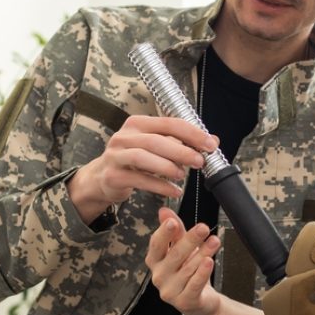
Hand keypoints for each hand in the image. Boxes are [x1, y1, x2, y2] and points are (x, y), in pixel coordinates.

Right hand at [68, 115, 217, 220]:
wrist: (101, 178)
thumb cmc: (132, 160)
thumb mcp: (154, 146)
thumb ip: (181, 142)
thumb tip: (213, 140)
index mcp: (137, 123)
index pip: (168, 123)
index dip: (191, 133)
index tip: (210, 144)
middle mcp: (124, 136)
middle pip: (156, 140)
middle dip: (181, 150)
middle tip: (200, 161)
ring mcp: (116, 156)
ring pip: (144, 157)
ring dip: (168, 166)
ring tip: (183, 175)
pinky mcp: (113, 176)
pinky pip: (139, 180)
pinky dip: (160, 186)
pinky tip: (174, 191)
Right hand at [145, 207, 222, 314]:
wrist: (200, 300)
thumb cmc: (188, 271)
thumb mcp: (181, 248)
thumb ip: (175, 231)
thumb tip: (164, 211)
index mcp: (155, 261)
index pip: (156, 244)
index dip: (164, 233)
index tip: (173, 222)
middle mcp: (159, 276)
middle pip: (175, 254)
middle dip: (190, 239)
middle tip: (203, 228)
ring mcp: (170, 291)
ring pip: (188, 268)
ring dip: (203, 252)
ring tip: (215, 241)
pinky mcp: (184, 301)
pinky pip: (194, 284)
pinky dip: (202, 272)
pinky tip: (209, 261)